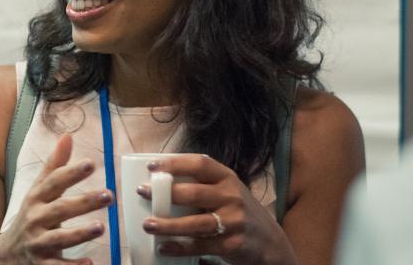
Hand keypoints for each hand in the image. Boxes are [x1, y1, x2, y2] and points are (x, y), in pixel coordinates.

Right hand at [0, 134, 112, 264]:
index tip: (90, 164)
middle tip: (108, 195)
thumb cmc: (31, 216)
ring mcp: (38, 243)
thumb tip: (67, 136)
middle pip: (59, 209)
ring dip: (79, 233)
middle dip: (83, 202)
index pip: (53, 182)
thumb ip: (54, 166)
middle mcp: (36, 219)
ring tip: (100, 227)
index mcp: (36, 198)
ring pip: (58, 239)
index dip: (70, 173)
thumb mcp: (38, 190)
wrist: (8, 253)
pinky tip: (90, 263)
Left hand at [137, 155, 296, 264]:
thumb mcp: (227, 190)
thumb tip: (159, 180)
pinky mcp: (232, 244)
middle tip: (142, 192)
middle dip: (165, 193)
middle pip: (194, 193)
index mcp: (227, 178)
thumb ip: (202, 184)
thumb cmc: (237, 210)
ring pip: (195, 223)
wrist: (269, 240)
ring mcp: (234, 222)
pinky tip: (163, 247)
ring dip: (169, 225)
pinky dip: (179, 248)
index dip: (175, 163)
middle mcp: (232, 197)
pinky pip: (201, 246)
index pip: (200, 164)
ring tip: (148, 224)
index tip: (152, 166)